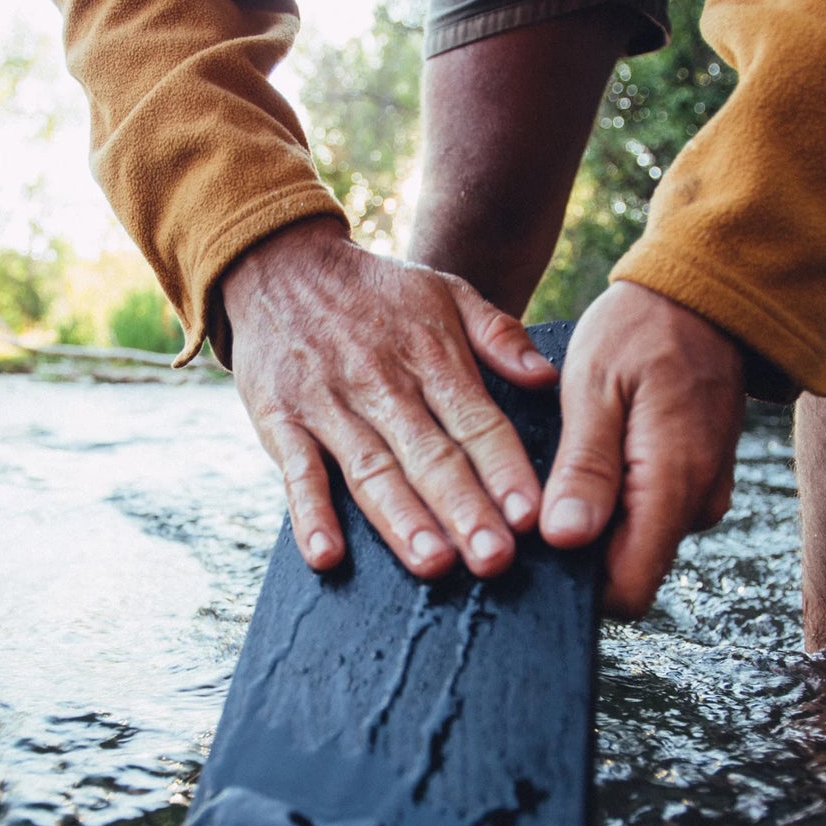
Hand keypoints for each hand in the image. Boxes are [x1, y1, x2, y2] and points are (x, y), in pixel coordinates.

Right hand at [221, 218, 557, 579]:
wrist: (278, 262)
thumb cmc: (373, 291)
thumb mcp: (443, 290)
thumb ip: (497, 334)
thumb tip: (547, 377)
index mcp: (430, 355)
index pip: (476, 421)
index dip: (504, 468)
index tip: (531, 514)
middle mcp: (381, 383)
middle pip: (429, 456)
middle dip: (464, 509)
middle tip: (494, 557)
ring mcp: (328, 404)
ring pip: (370, 471)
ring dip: (402, 521)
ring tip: (434, 563)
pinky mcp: (280, 420)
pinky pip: (297, 473)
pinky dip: (310, 515)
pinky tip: (328, 555)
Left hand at [539, 281, 745, 616]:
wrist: (703, 295)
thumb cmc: (643, 329)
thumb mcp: (596, 386)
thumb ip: (585, 467)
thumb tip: (565, 539)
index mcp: (674, 483)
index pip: (629, 589)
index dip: (578, 586)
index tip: (538, 548)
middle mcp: (698, 502)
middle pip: (629, 570)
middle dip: (582, 551)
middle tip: (542, 493)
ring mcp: (702, 493)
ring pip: (637, 542)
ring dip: (598, 520)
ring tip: (572, 461)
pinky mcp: (697, 481)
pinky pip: (650, 513)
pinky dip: (617, 498)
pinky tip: (596, 454)